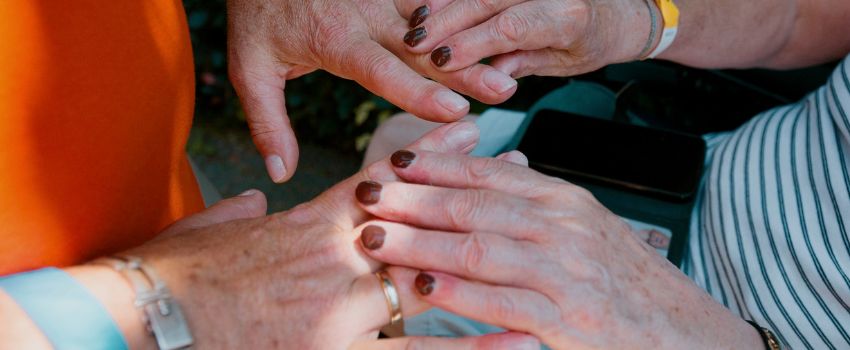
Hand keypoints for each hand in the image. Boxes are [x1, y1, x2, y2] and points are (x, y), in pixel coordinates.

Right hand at [126, 123, 538, 348]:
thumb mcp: (212, 229)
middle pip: (419, 224)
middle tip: (521, 179)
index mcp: (306, 224)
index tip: (468, 135)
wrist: (143, 321)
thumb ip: (245, 210)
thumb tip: (259, 195)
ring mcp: (339, 311)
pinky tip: (513, 346)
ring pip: (426, 287)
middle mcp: (333, 261)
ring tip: (536, 262)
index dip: (430, 157)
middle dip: (474, 199)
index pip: (381, 181)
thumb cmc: (175, 275)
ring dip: (484, 272)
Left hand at [227, 0, 517, 182]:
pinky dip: (459, 17)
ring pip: (436, 24)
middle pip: (423, 50)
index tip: (456, 110)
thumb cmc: (257, 15)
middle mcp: (366, 17)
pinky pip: (428, 1)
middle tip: (503, 90)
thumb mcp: (249, 69)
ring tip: (508, 63)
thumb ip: (267, 122)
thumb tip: (281, 174)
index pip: (384, 70)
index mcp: (336, 41)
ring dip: (472, 43)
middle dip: (466, 70)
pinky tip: (490, 32)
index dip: (420, 92)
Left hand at [353, 150, 762, 348]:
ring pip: (479, 248)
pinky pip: (502, 302)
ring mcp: (566, 272)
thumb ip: (538, 200)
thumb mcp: (585, 226)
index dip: (436, 164)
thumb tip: (500, 166)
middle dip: (413, 197)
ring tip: (377, 239)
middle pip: (473, 204)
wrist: (684, 333)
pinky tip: (422, 289)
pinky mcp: (568, 319)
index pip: (489, 171)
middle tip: (366, 194)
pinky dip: (458, 294)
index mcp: (563, 199)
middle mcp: (562, 226)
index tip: (394, 160)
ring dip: (421, 243)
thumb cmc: (626, 281)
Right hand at [398, 0, 653, 77]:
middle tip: (412, 42)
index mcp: (569, 16)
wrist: (620, 10)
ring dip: (446, 5)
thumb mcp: (565, 63)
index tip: (439, 60)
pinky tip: (431, 7)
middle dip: (447, 21)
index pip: (511, 28)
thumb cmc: (593, 40)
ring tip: (415, 24)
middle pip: (488, 1)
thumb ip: (524, 63)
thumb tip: (487, 71)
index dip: (471, 43)